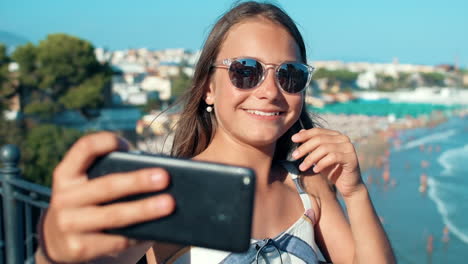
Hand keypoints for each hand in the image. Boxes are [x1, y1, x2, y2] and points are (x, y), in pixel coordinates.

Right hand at [42, 132, 174, 261]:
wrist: (60, 242)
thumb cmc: (87, 204)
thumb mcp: (87, 185)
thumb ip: (110, 174)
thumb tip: (154, 174)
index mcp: (66, 174)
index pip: (84, 149)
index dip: (106, 142)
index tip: (127, 144)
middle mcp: (63, 197)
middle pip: (107, 185)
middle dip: (138, 181)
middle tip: (165, 177)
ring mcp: (68, 224)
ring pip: (114, 215)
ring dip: (144, 209)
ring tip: (169, 204)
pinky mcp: (79, 248)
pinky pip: (116, 240)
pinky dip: (138, 234)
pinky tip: (156, 228)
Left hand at [291, 128, 363, 197]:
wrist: (348, 186)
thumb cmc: (332, 170)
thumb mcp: (318, 157)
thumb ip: (312, 145)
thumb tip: (300, 131)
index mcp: (335, 135)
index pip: (317, 131)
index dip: (305, 135)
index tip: (293, 139)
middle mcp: (343, 138)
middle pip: (319, 139)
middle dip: (305, 147)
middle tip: (294, 156)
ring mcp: (348, 147)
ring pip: (325, 148)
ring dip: (310, 158)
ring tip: (302, 167)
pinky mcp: (351, 157)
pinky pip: (333, 157)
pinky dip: (321, 163)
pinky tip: (315, 170)